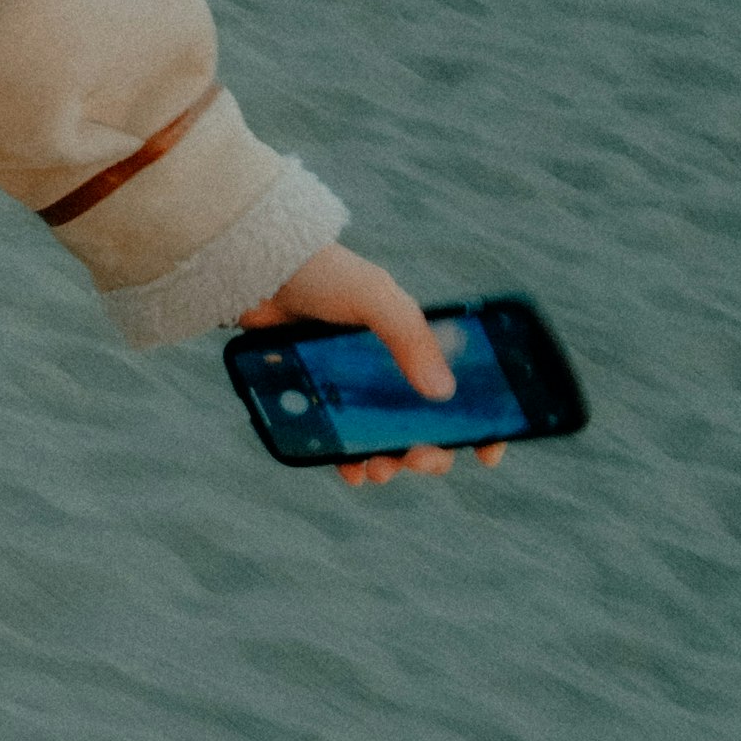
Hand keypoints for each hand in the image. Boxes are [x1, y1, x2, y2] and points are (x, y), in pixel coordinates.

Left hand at [237, 242, 506, 487]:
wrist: (252, 270)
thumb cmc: (319, 274)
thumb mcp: (374, 298)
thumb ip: (409, 338)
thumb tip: (442, 392)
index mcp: (414, 341)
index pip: (462, 386)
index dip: (480, 420)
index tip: (488, 452)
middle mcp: (387, 366)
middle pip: (425, 424)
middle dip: (430, 452)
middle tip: (419, 460)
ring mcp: (350, 384)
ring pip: (383, 437)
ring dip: (390, 462)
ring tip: (380, 471)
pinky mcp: (314, 395)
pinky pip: (338, 438)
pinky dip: (348, 459)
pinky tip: (351, 471)